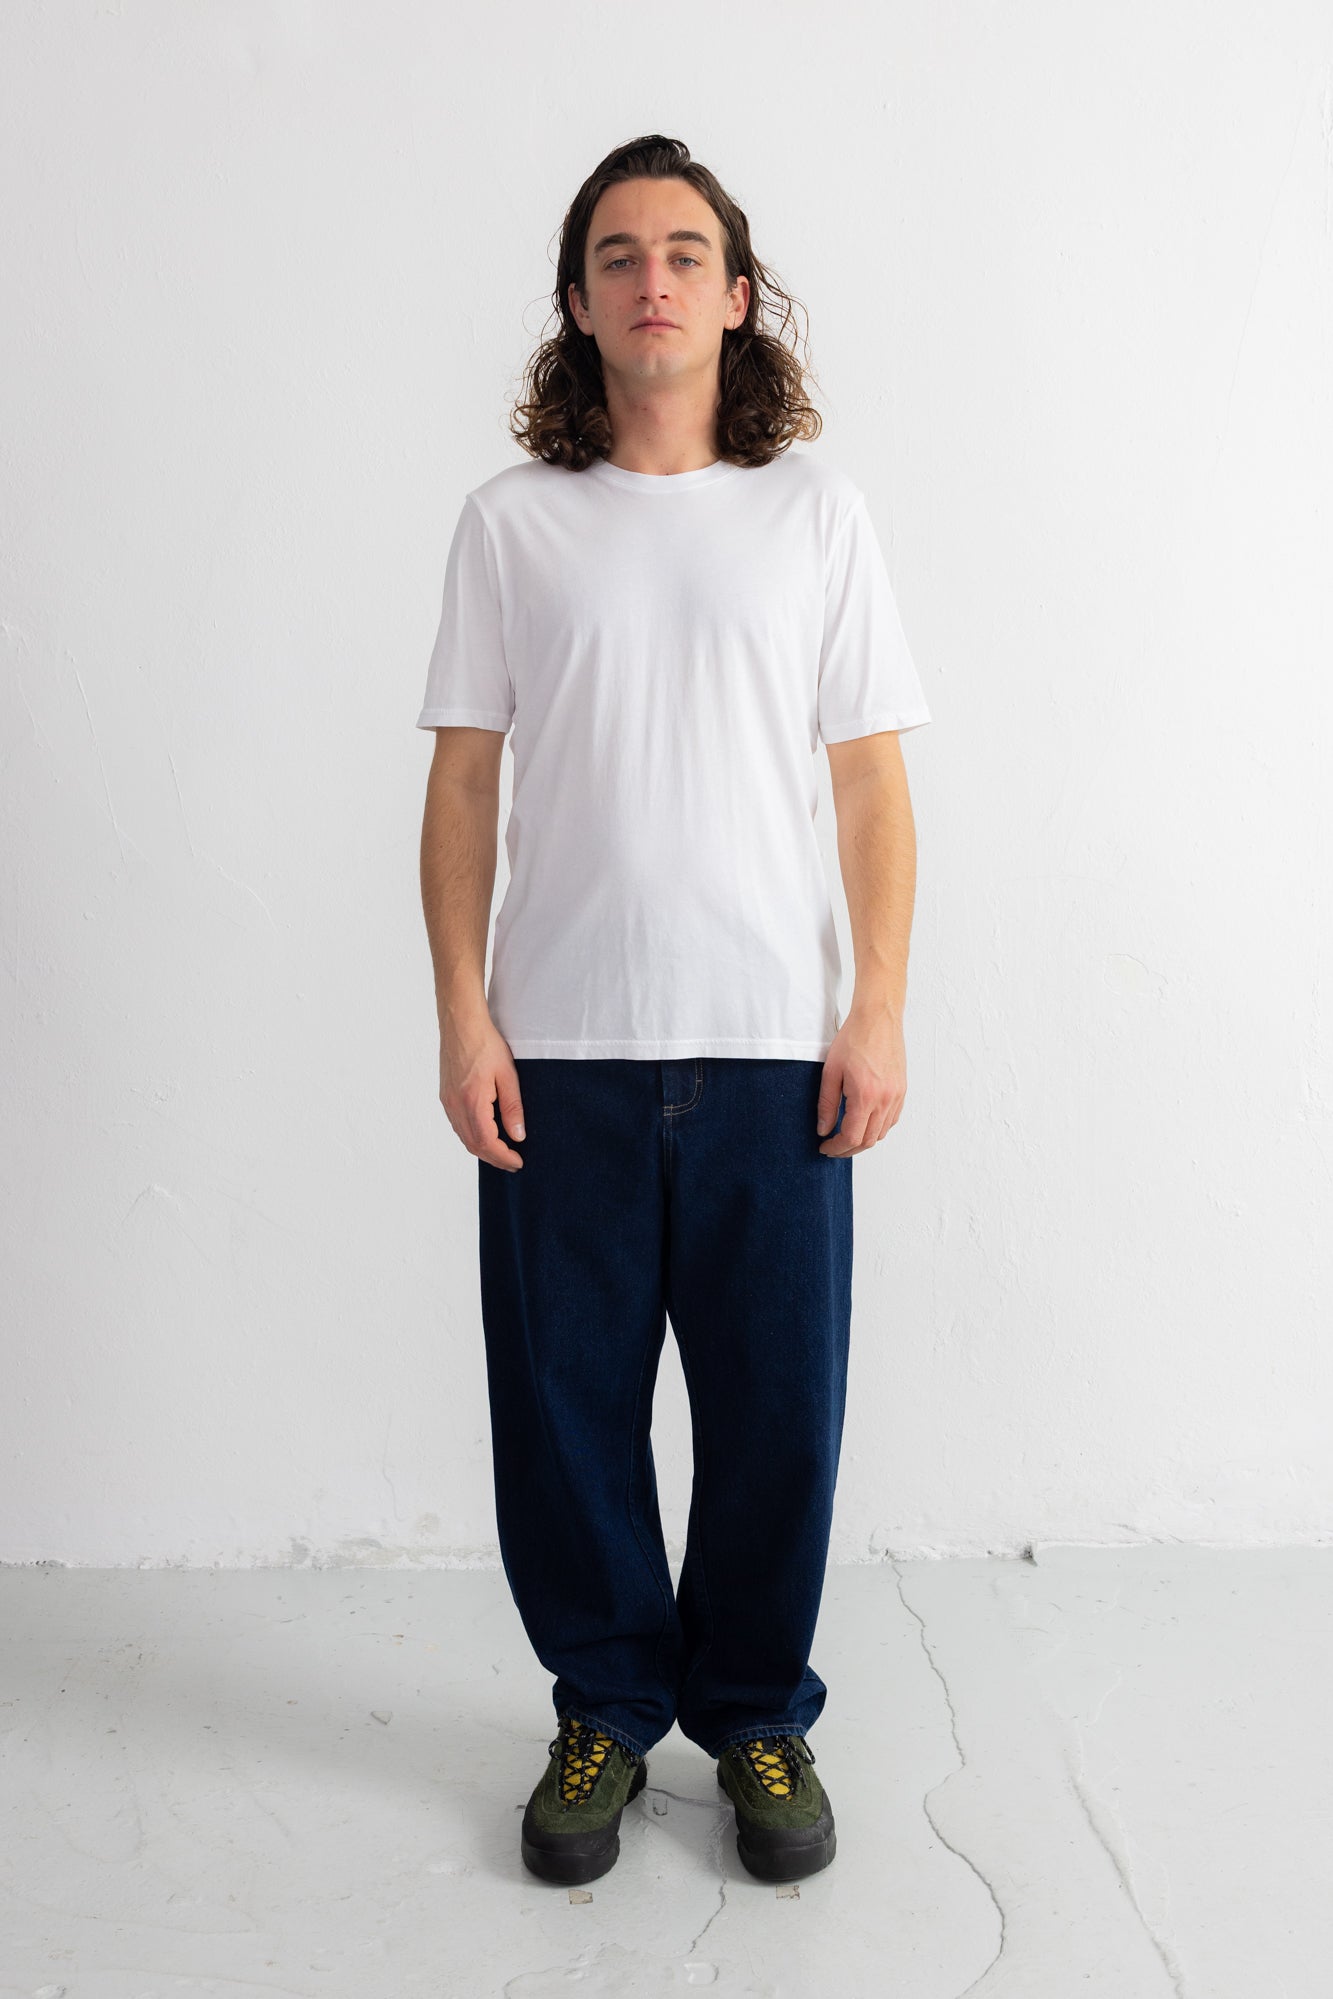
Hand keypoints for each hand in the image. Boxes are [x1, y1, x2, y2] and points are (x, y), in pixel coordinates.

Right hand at [439, 1014, 525, 1171]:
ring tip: (502, 1153)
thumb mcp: (508, 1075)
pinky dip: (472, 1137)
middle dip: (494, 1158)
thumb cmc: (486, 1044)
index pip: (487, 1142)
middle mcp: (455, 1106)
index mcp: (472, 1101)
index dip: (503, 1157)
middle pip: (473, 1145)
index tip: (518, 1163)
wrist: (461, 1024)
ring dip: (482, 1149)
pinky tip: (485, 1134)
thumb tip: (518, 1136)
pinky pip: (458, 1125)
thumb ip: (513, 1107)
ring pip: (464, 1137)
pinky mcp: (445, 1096)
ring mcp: (447, 1102)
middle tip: (513, 1163)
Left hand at [816, 1010, 906, 1156]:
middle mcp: (885, 1100)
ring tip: (846, 1136)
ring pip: (881, 1133)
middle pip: (868, 1140)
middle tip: (832, 1147)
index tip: (824, 1148)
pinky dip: (877, 1128)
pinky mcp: (902, 1090)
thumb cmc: (853, 1039)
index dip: (836, 1148)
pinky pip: (891, 1120)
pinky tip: (864, 1122)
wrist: (878, 1018)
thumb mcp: (831, 1072)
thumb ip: (827, 1104)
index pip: (852, 1137)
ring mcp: (897, 1096)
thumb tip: (823, 1130)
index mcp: (866, 1096)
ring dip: (863, 1140)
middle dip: (848, 1149)